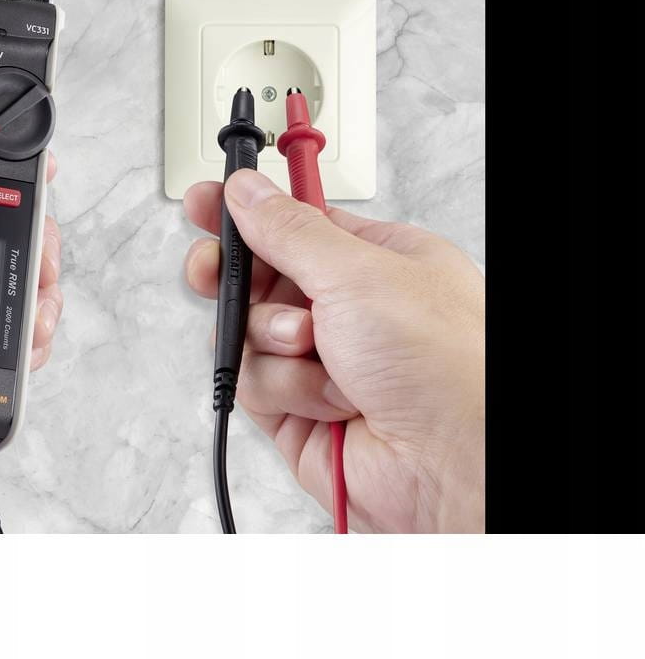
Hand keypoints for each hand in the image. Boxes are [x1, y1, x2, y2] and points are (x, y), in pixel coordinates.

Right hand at [184, 169, 483, 532]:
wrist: (454, 466)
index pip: (293, 224)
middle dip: (233, 276)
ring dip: (270, 338)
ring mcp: (320, 360)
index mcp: (373, 261)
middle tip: (213, 270)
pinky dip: (282, 386)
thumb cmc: (444, 364)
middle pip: (259, 277)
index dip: (246, 213)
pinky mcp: (298, 409)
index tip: (203, 202)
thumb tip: (247, 191)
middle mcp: (346, 310)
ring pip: (246, 331)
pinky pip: (250, 381)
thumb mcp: (358, 272)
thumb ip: (288, 230)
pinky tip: (323, 397)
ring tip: (309, 346)